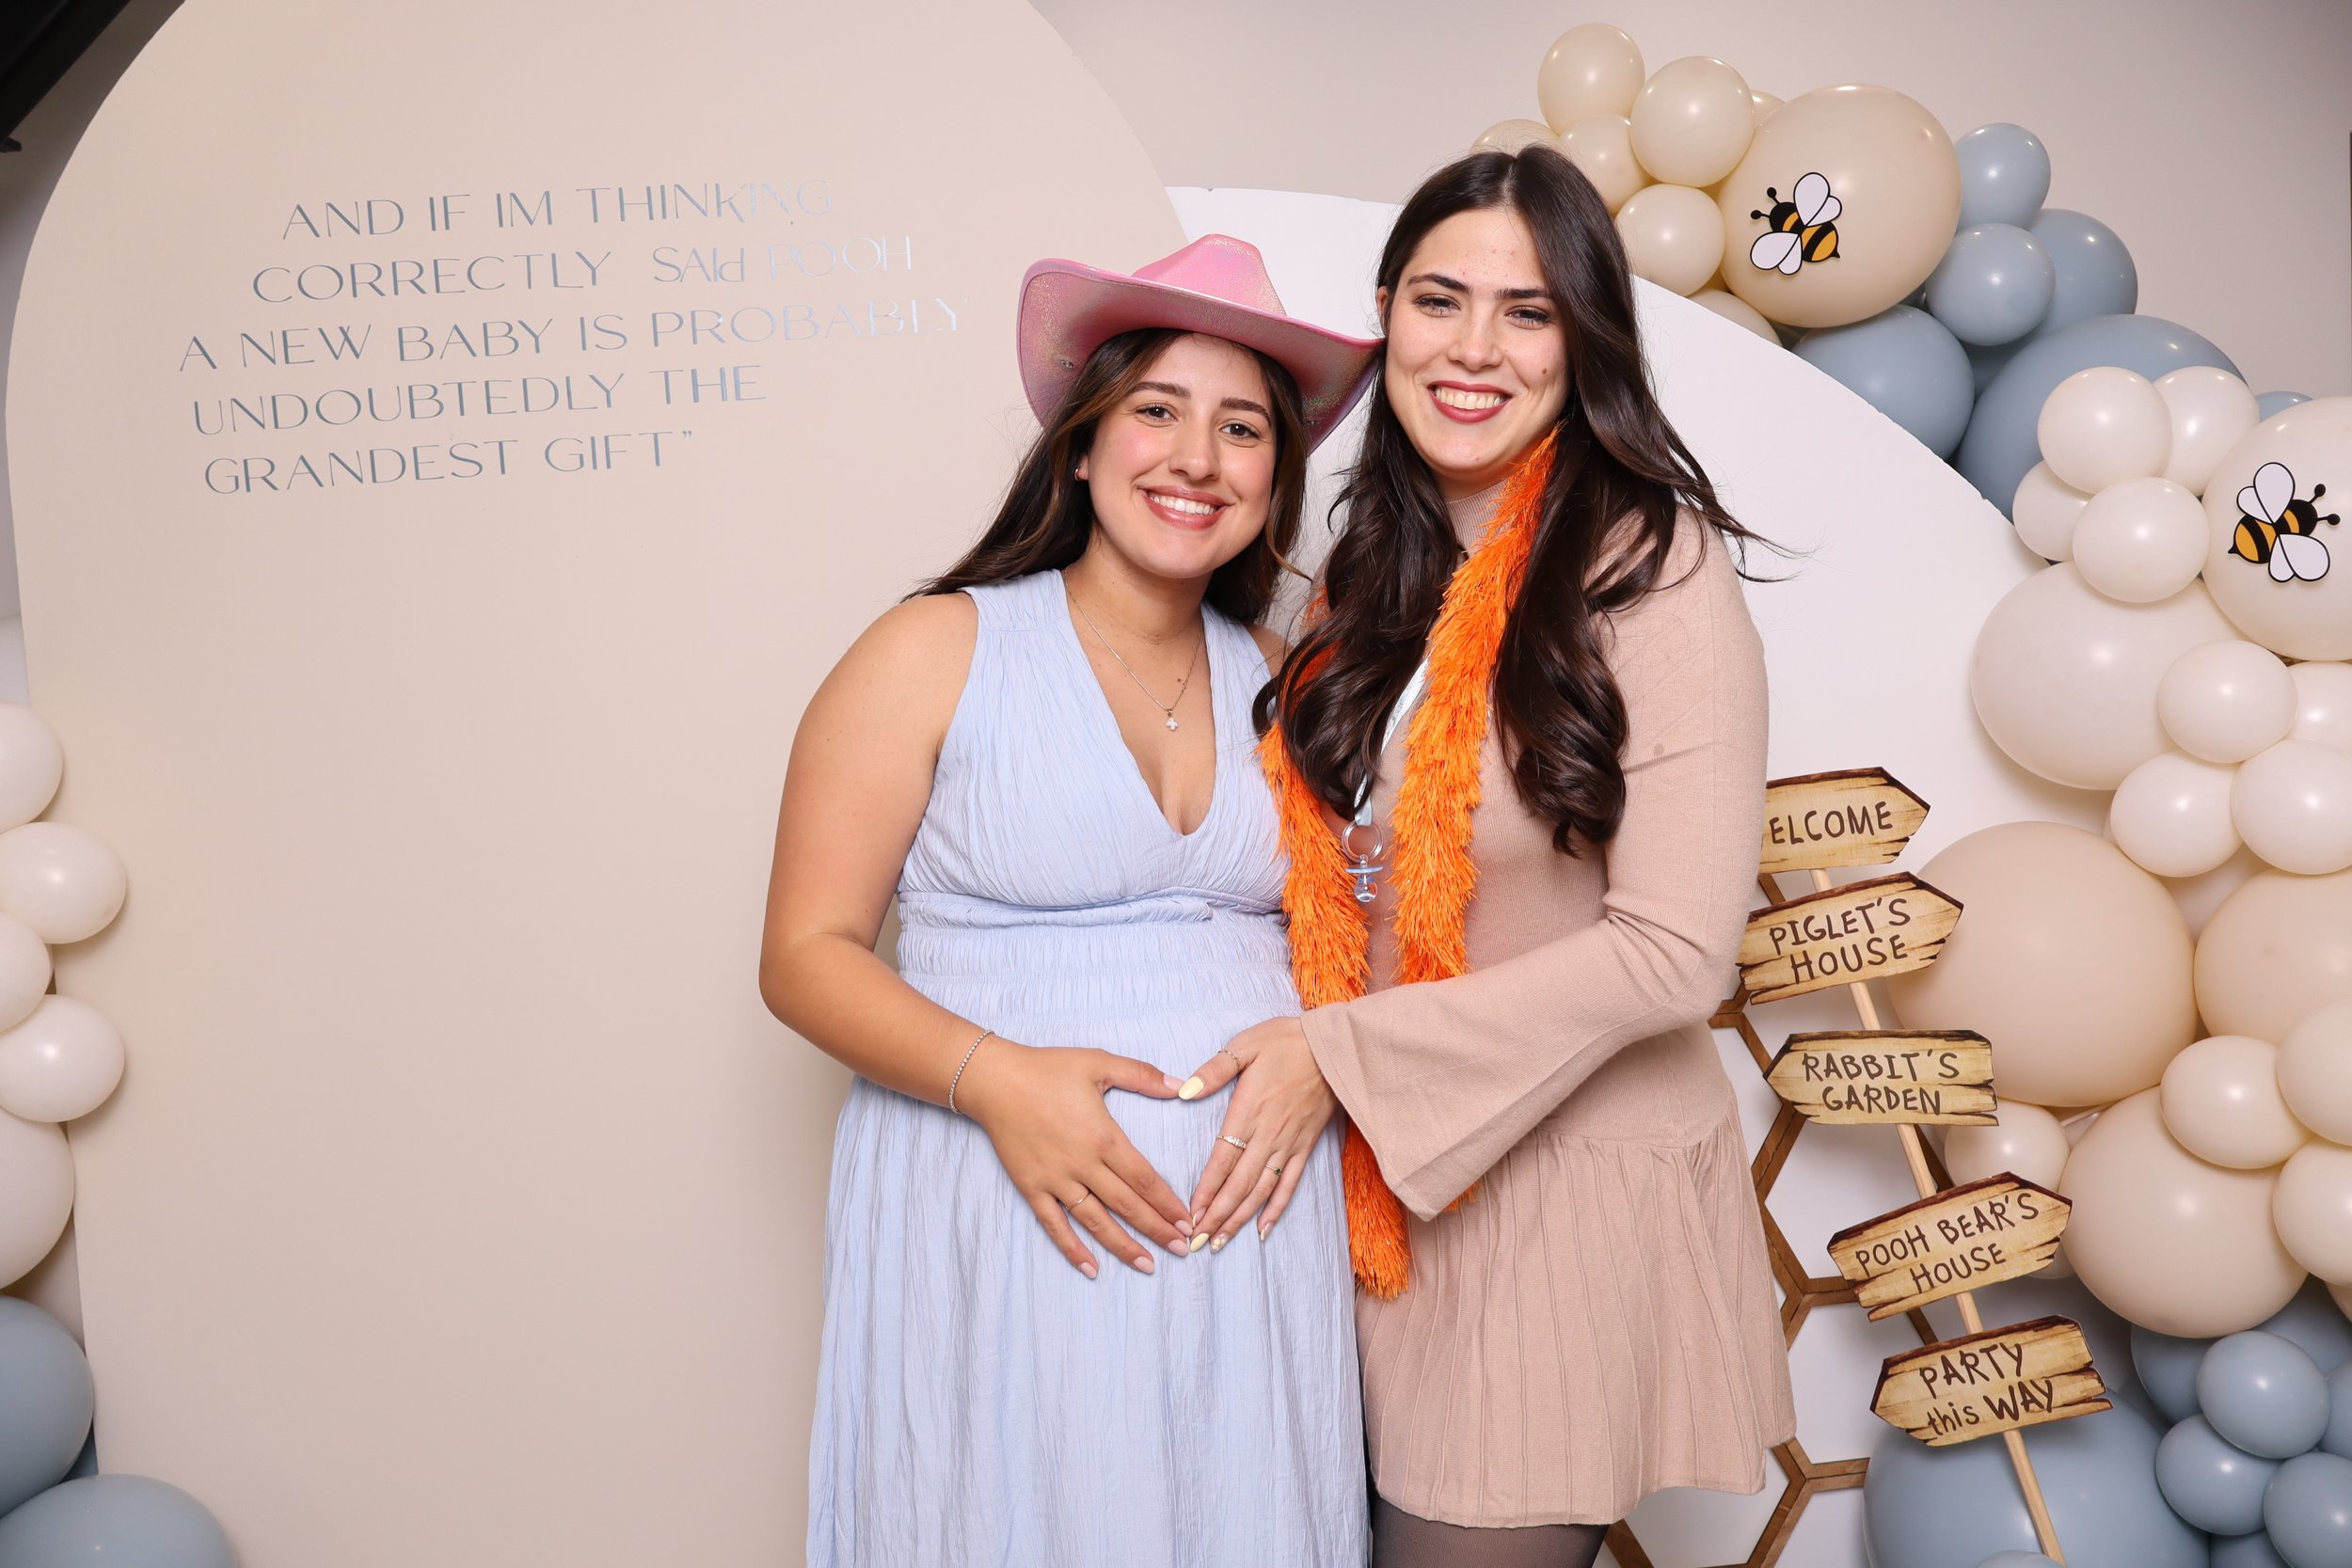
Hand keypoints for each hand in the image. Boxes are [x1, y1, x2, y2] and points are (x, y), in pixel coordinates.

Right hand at [957, 1040, 1194, 1278]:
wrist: (995, 1081)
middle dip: (1157, 1230)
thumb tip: (1182, 1086)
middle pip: (1127, 1205)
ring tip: (1147, 1266)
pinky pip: (1055, 1225)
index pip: (1144, 1179)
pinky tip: (1092, 1269)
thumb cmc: (1048, 1069)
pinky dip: (1073, 1249)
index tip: (1188, 1222)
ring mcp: (1056, 1180)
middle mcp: (1082, 1165)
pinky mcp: (1032, 1188)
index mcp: (1103, 1137)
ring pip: (1096, 1222)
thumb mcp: (1099, 1062)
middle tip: (1182, 1249)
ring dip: (1123, 1246)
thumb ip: (1142, 1075)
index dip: (1168, 1203)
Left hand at [1180, 1016, 1336, 1249]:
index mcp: (1249, 1111)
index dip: (1206, 1189)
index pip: (1222, 1159)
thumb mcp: (1245, 1044)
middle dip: (1217, 1216)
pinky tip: (1262, 1230)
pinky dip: (1276, 1209)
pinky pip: (1290, 1184)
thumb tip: (1183, 1092)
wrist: (1336, 1046)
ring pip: (1261, 1190)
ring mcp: (1289, 1144)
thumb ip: (1214, 1070)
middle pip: (1239, 1184)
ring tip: (1219, 1242)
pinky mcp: (1306, 1146)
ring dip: (1240, 1219)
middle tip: (1195, 1242)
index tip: (1190, 1214)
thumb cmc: (1286, 1041)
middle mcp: (1268, 1134)